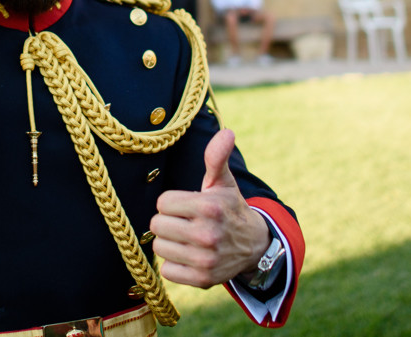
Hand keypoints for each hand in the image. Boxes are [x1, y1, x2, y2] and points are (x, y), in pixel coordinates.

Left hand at [149, 129, 269, 286]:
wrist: (253, 245)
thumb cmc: (229, 208)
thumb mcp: (222, 182)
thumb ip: (216, 157)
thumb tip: (227, 132)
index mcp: (209, 206)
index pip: (162, 202)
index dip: (171, 203)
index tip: (186, 206)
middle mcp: (207, 234)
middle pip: (157, 225)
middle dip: (168, 222)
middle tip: (184, 222)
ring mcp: (205, 259)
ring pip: (159, 248)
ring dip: (169, 243)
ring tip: (187, 239)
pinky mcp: (203, 279)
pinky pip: (167, 270)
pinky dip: (174, 264)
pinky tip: (189, 256)